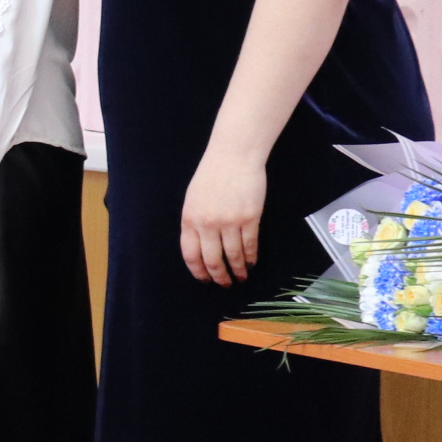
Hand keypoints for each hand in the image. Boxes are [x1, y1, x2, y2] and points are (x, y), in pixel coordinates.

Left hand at [180, 149, 265, 285]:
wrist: (233, 157)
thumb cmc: (211, 175)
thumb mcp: (193, 199)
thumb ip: (194, 222)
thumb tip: (200, 246)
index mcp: (189, 220)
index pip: (190, 254)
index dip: (198, 271)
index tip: (204, 279)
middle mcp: (207, 224)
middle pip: (212, 260)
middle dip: (219, 276)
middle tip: (225, 284)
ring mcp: (229, 222)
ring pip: (233, 255)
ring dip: (238, 269)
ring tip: (241, 277)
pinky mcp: (249, 218)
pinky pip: (250, 244)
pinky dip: (251, 257)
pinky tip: (252, 262)